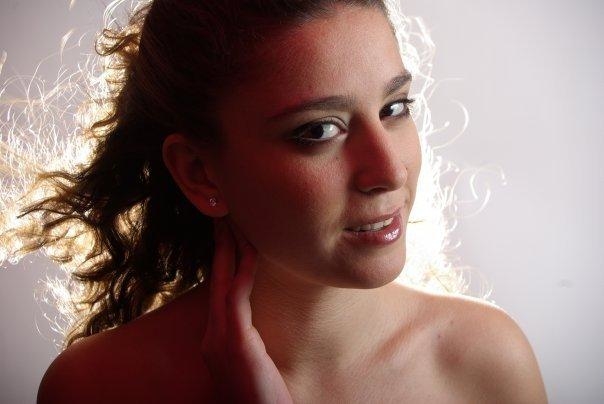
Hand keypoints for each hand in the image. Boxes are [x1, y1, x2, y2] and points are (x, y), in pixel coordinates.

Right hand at [201, 218, 292, 403]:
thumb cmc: (261, 399)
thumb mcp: (252, 364)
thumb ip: (249, 340)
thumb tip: (258, 321)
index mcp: (215, 339)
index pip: (219, 289)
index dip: (223, 259)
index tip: (229, 233)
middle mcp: (211, 335)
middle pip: (216, 279)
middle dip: (221, 245)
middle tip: (225, 215)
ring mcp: (218, 339)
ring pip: (224, 282)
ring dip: (231, 248)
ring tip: (235, 221)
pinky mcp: (233, 343)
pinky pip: (238, 297)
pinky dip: (243, 270)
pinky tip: (252, 250)